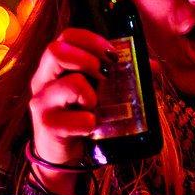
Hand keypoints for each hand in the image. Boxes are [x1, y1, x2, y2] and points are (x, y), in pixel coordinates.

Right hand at [28, 28, 116, 192]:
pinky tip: (91, 128)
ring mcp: (42, 102)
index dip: (91, 39)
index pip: (67, 36)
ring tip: (95, 106)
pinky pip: (76, 119)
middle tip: (105, 75)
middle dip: (88, 59)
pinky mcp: (47, 125)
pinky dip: (90, 123)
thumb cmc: (81, 116)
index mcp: (55, 66)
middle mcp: (43, 79)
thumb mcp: (98, 92)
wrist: (63, 157)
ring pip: (69, 83)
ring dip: (92, 94)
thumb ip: (121, 76)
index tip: (112, 53)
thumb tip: (152, 66)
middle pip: (56, 51)